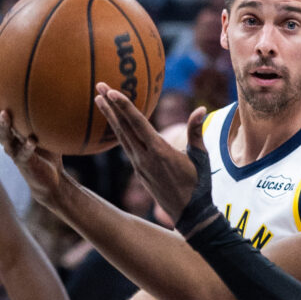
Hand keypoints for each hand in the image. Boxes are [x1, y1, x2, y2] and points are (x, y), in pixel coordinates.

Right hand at [0, 67, 70, 208]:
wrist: (50, 179)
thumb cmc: (48, 149)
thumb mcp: (47, 126)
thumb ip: (48, 109)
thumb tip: (61, 82)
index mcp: (9, 126)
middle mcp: (7, 136)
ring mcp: (13, 150)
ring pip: (3, 136)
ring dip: (3, 125)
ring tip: (5, 113)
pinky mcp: (24, 163)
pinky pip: (23, 154)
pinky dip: (28, 147)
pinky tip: (32, 141)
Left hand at [93, 83, 208, 227]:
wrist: (190, 214)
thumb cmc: (199, 185)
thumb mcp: (201, 158)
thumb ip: (196, 132)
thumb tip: (201, 108)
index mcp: (160, 152)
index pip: (138, 124)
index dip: (124, 107)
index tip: (112, 92)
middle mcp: (145, 158)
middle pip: (124, 127)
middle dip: (110, 106)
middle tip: (99, 85)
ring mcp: (139, 165)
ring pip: (121, 137)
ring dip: (110, 117)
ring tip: (98, 99)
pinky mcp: (139, 171)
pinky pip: (126, 147)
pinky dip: (118, 132)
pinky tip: (113, 124)